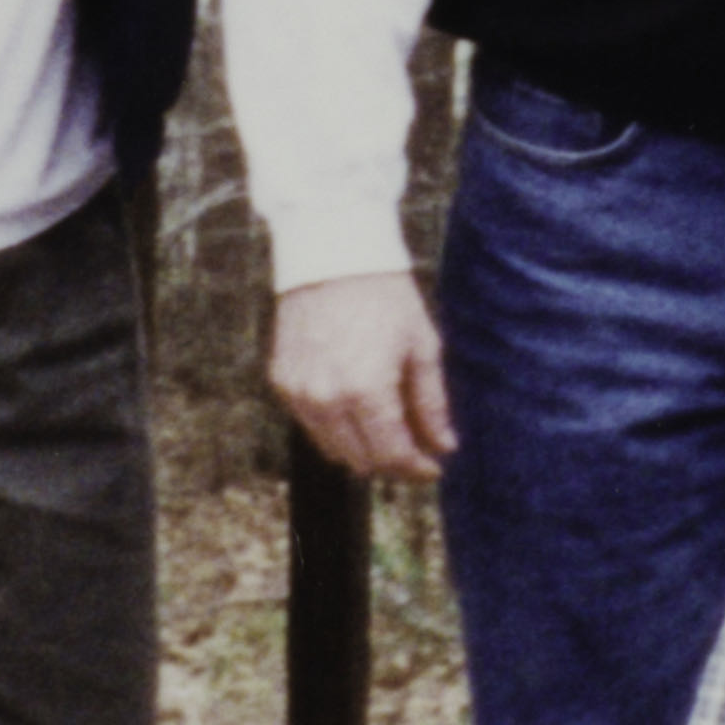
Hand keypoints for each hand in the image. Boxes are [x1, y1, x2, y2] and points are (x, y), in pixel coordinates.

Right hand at [268, 272, 449, 482]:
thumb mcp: (422, 347)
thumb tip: (443, 446)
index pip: (391, 455)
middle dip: (392, 461)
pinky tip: (356, 406)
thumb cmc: (385, 296)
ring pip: (332, 449)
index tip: (432, 468)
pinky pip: (310, 424)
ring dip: (362, 448)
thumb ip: (431, 403)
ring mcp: (297, 393)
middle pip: (361, 460)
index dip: (415, 469)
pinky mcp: (281, 382)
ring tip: (388, 428)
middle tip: (416, 448)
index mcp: (366, 391)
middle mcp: (326, 399)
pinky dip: (335, 426)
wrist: (333, 255)